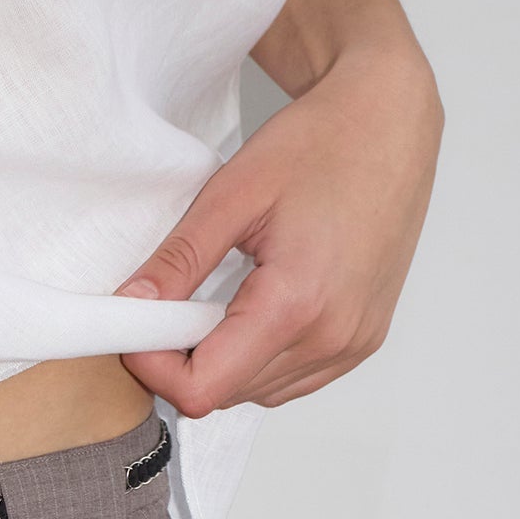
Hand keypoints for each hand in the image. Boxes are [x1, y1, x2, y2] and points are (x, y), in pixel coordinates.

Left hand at [115, 40, 443, 416]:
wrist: (388, 123)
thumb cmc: (320, 143)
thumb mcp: (231, 195)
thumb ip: (178, 261)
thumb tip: (131, 308)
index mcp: (297, 302)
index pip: (203, 389)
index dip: (156, 367)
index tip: (140, 329)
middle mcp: (332, 336)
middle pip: (228, 395)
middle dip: (185, 361)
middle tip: (174, 306)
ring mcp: (353, 343)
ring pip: (258, 393)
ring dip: (223, 363)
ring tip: (217, 300)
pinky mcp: (363, 340)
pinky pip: (294, 379)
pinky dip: (260, 359)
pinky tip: (255, 309)